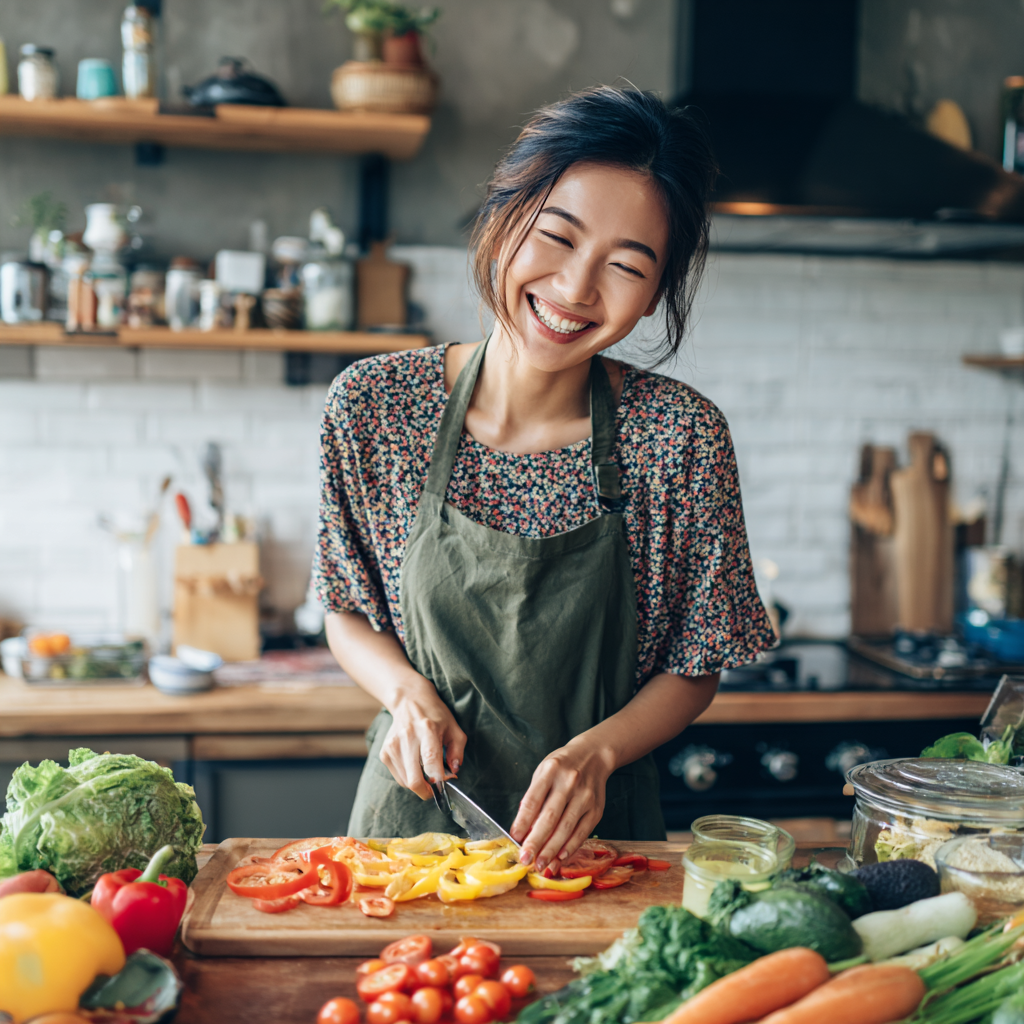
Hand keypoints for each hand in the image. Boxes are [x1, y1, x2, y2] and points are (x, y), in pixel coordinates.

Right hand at [379, 675, 466, 800]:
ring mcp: (393, 746)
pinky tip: (415, 765)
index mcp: (428, 730)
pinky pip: (399, 777)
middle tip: (436, 787)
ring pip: (406, 782)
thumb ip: (457, 752)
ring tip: (426, 771)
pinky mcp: (384, 752)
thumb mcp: (454, 729)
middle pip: (414, 780)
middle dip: (427, 791)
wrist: (409, 700)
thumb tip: (453, 772)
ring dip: (419, 784)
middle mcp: (407, 738)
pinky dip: (409, 777)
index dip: (438, 781)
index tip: (445, 785)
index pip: (430, 762)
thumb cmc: (435, 715)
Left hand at [509, 738, 613, 871]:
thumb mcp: (543, 771)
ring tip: (540, 865)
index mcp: (551, 770)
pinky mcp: (596, 809)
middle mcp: (569, 782)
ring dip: (552, 850)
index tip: (514, 838)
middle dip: (536, 841)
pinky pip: (582, 832)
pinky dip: (570, 847)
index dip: (523, 821)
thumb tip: (523, 827)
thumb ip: (534, 796)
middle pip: (550, 817)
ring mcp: (585, 796)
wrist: (594, 755)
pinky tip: (560, 858)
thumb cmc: (563, 765)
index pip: (534, 799)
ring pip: (566, 828)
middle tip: (525, 859)